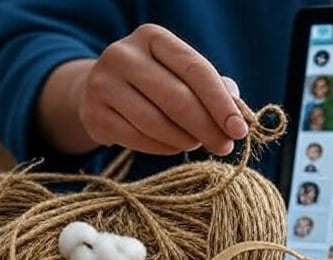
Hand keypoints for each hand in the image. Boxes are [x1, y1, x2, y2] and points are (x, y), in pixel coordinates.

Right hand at [70, 24, 247, 155]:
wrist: (102, 90)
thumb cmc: (158, 82)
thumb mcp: (184, 74)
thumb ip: (214, 89)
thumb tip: (238, 116)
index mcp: (152, 37)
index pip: (196, 70)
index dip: (221, 103)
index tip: (240, 130)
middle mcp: (123, 54)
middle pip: (177, 98)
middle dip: (208, 128)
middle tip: (225, 146)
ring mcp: (102, 83)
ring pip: (157, 123)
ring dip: (186, 140)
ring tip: (196, 143)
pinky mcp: (93, 114)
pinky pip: (139, 139)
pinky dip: (164, 148)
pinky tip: (174, 146)